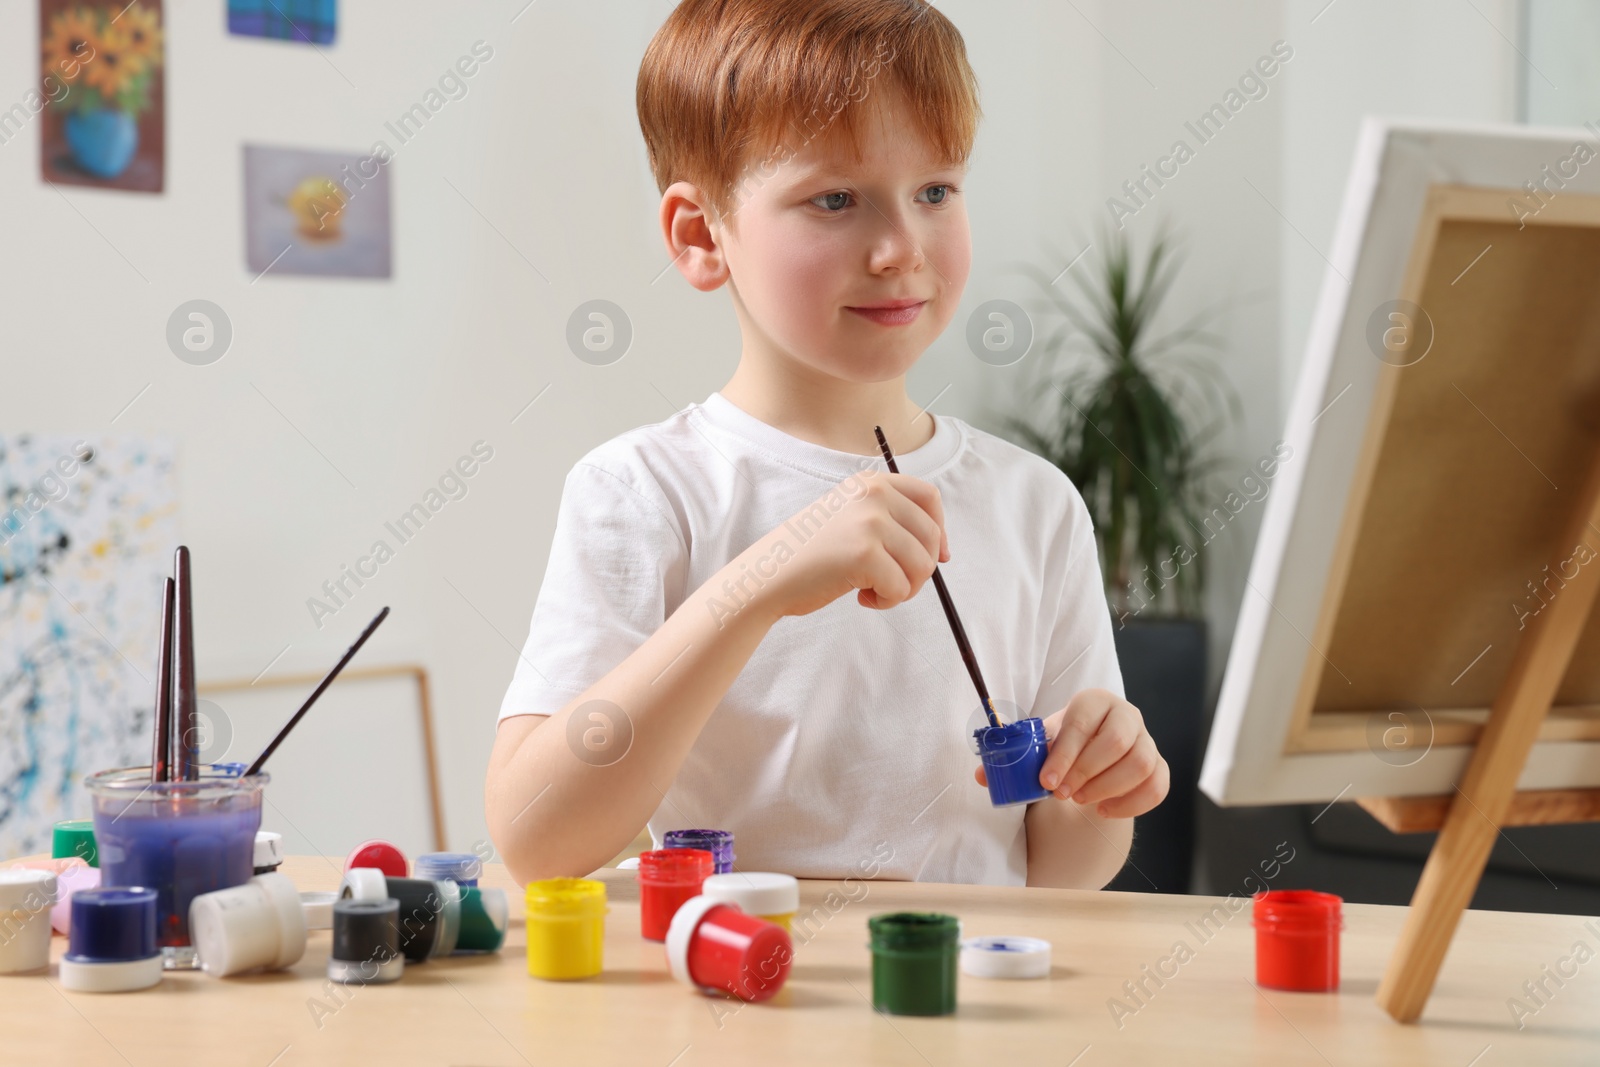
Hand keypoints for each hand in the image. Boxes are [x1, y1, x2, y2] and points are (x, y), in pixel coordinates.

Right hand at [754, 468, 948, 618]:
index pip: (929, 497)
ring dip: (903, 588)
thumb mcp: (849, 518)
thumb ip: (887, 519)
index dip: (940, 529)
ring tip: (873, 591)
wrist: (768, 575)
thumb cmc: (810, 556)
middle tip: (894, 584)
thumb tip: (937, 548)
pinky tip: (860, 597)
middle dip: (921, 569)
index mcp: (871, 483)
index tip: (938, 556)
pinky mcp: (865, 554)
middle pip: (931, 536)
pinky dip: (887, 602)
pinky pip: (902, 588)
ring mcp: (870, 522)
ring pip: (922, 565)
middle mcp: (873, 494)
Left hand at [973, 688, 1167, 817]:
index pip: (1082, 722)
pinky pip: (1157, 786)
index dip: (1064, 754)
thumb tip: (982, 775)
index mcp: (1093, 700)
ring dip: (1107, 788)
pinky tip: (1104, 811)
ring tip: (1079, 800)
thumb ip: (1013, 756)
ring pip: (1139, 764)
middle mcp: (1126, 714)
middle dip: (1085, 772)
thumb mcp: (1040, 743)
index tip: (1046, 782)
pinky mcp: (1159, 766)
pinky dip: (1132, 804)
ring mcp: (1147, 739)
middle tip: (1062, 794)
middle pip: (1115, 742)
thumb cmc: (1063, 745)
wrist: (1091, 752)